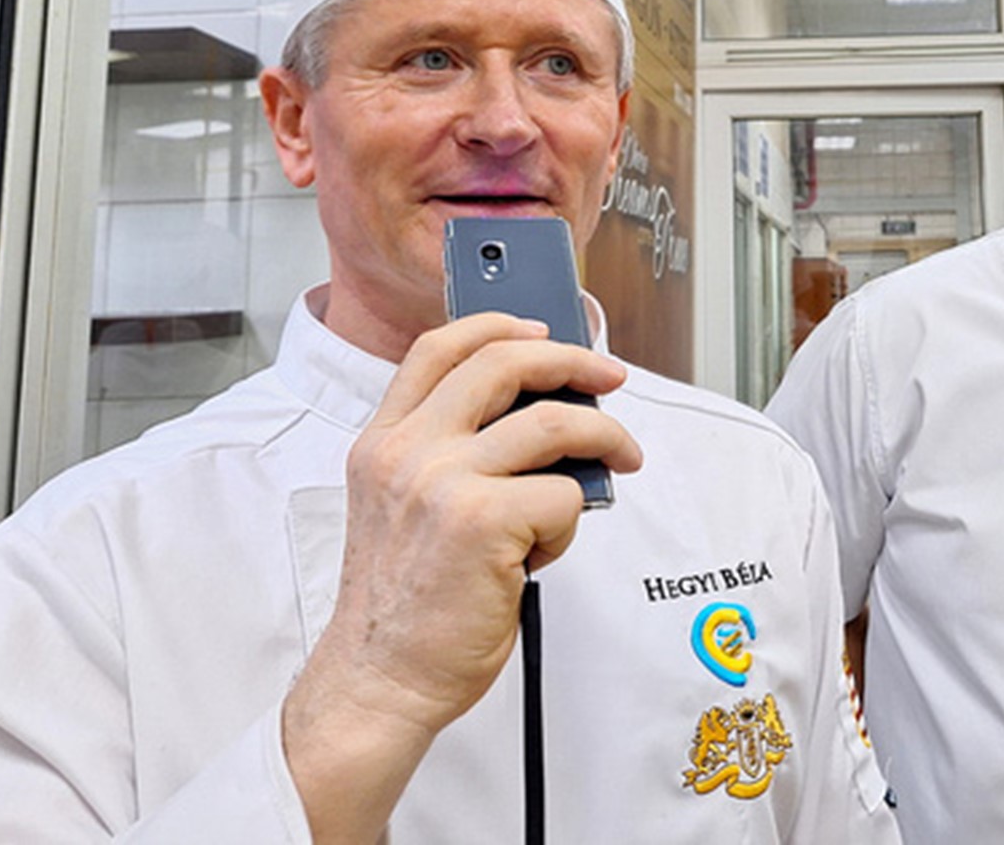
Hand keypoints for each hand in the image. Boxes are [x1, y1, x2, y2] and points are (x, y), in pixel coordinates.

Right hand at [281, 311, 642, 840]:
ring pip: (553, 423)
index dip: (497, 323)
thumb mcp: (401, 508)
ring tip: (622, 459)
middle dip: (574, 360)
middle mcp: (407, 452)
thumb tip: (543, 416)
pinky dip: (572, 521)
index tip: (542, 327)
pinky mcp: (483, 522)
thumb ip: (449, 456)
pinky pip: (565, 496)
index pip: (438, 349)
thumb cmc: (405, 606)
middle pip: (505, 362)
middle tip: (610, 378)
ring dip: (604, 438)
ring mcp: (443, 483)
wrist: (381, 681)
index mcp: (382, 443)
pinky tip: (546, 553)